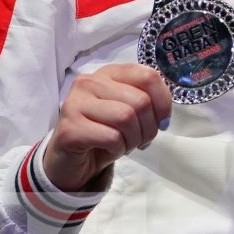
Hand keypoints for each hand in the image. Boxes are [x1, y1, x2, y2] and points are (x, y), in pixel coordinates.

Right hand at [45, 64, 171, 192]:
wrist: (71, 160)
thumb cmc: (104, 133)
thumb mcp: (129, 112)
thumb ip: (147, 103)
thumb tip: (163, 116)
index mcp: (109, 73)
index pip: (148, 76)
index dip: (163, 102)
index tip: (162, 121)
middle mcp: (89, 82)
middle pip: (140, 101)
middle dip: (149, 128)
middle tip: (141, 140)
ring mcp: (75, 103)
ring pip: (126, 118)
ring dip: (134, 139)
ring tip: (125, 145)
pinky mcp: (70, 128)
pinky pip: (112, 138)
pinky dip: (119, 149)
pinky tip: (109, 150)